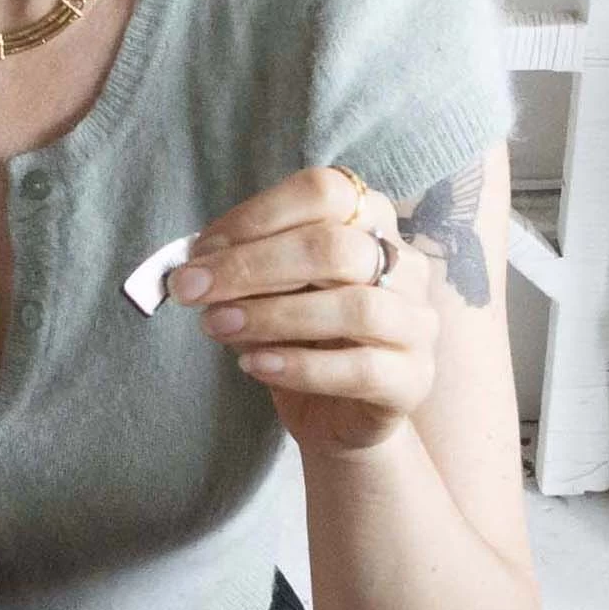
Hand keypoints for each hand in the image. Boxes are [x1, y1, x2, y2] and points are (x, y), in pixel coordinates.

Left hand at [169, 165, 440, 458]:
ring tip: (218, 326)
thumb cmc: (301, 340)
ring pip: (353, 307)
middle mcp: (405, 265)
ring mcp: (417, 323)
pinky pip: (361, 368)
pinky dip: (300, 366)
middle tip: (191, 289)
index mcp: (371, 223)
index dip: (258, 215)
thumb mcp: (267, 294)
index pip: (324, 192)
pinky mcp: (414, 379)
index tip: (200, 250)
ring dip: (272, 315)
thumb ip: (243, 270)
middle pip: (334, 247)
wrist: (339, 418)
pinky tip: (254, 366)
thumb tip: (196, 265)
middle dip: (251, 266)